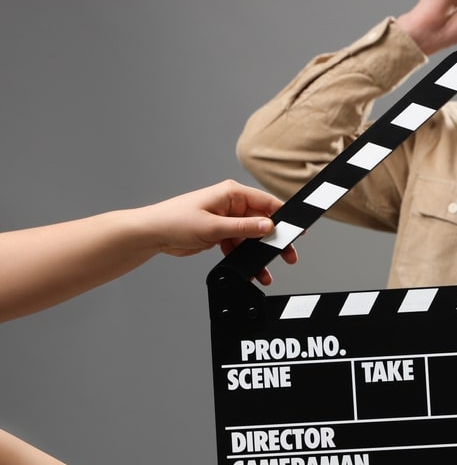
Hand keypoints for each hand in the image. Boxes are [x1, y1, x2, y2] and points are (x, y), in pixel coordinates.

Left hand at [137, 179, 297, 284]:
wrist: (151, 235)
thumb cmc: (174, 221)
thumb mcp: (214, 226)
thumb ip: (244, 227)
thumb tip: (268, 226)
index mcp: (231, 194)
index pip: (267, 202)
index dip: (284, 216)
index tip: (297, 230)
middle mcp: (231, 204)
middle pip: (262, 222)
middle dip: (274, 240)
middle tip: (288, 255)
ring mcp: (226, 219)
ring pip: (251, 237)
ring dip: (259, 254)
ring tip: (266, 271)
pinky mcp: (220, 233)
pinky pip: (239, 245)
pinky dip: (245, 258)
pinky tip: (251, 270)